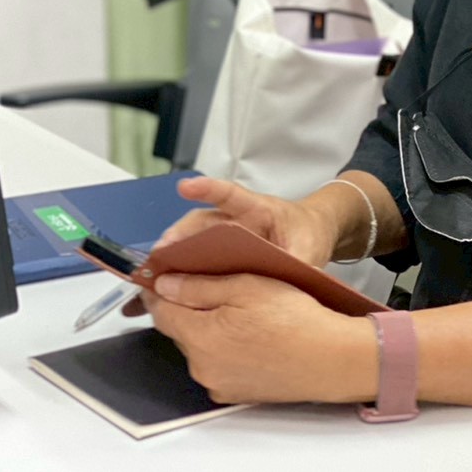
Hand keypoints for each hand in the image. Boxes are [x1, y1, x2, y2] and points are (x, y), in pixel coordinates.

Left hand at [141, 273, 375, 404]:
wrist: (331, 358)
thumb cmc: (293, 317)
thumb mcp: (246, 285)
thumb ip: (199, 285)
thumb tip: (163, 285)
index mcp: (199, 336)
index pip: (160, 311)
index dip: (160, 289)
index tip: (165, 275)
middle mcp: (201, 367)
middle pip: (178, 329)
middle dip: (187, 308)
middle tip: (213, 286)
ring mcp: (217, 384)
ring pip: (197, 348)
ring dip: (206, 329)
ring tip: (236, 312)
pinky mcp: (234, 394)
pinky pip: (216, 365)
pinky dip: (222, 349)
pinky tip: (247, 336)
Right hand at [159, 176, 337, 265]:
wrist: (313, 234)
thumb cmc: (308, 234)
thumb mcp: (310, 249)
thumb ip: (300, 264)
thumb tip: (292, 280)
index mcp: (260, 210)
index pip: (232, 195)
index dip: (208, 189)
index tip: (185, 186)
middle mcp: (238, 219)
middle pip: (204, 220)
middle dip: (180, 233)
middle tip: (162, 251)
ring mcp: (228, 236)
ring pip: (196, 238)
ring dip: (176, 251)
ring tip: (157, 269)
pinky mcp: (224, 255)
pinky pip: (201, 258)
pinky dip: (183, 268)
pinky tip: (167, 284)